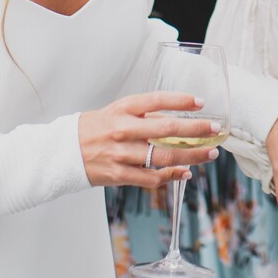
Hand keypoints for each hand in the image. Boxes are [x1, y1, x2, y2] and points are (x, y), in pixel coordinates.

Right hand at [78, 91, 219, 189]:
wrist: (64, 152)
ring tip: (209, 154)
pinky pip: (151, 177)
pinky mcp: (118, 174)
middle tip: (214, 129)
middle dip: (195, 130)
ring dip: (191, 156)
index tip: (200, 102)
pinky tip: (186, 172)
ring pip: (164, 157)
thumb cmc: (95, 129)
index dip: (180, 100)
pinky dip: (172, 176)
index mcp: (123, 109)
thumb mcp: (117, 112)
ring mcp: (121, 154)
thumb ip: (144, 114)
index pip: (156, 100)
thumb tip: (177, 117)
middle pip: (166, 130)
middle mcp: (122, 130)